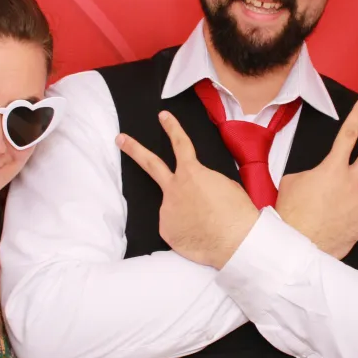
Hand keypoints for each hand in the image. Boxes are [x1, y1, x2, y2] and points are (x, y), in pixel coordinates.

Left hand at [118, 111, 259, 268]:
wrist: (235, 241)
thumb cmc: (237, 213)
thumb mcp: (226, 186)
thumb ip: (206, 182)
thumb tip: (198, 190)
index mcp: (192, 173)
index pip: (180, 144)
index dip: (172, 128)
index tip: (163, 116)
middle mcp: (174, 188)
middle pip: (150, 164)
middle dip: (134, 149)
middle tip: (120, 139)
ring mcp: (167, 209)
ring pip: (173, 207)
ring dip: (186, 213)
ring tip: (205, 224)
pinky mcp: (166, 230)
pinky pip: (175, 227)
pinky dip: (186, 230)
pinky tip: (199, 235)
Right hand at [275, 95, 357, 259]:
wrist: (297, 244)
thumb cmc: (291, 211)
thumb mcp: (293, 181)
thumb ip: (314, 174)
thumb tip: (322, 180)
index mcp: (332, 168)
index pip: (348, 134)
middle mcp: (351, 183)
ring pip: (354, 196)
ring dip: (342, 201)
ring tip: (323, 214)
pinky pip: (355, 216)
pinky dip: (343, 219)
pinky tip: (330, 225)